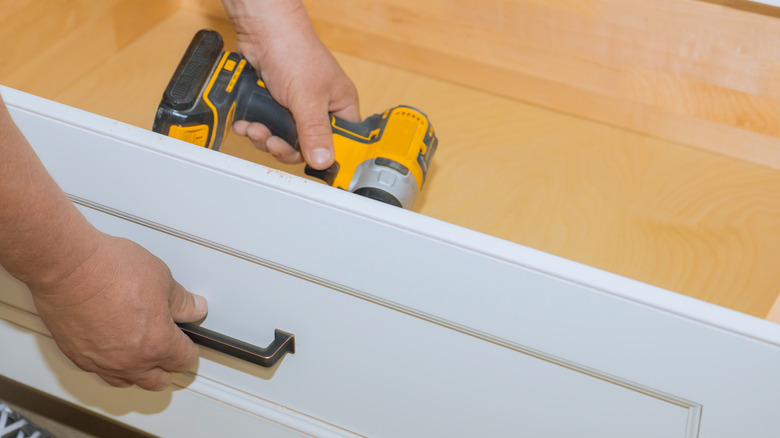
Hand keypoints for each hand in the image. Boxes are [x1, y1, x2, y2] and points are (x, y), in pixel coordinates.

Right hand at [29, 232, 206, 390]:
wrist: (67, 268)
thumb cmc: (110, 270)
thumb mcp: (161, 279)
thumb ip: (182, 301)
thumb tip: (195, 308)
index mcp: (157, 343)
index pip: (184, 360)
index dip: (190, 349)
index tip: (189, 342)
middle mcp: (130, 360)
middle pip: (158, 381)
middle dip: (168, 366)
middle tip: (170, 349)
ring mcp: (102, 362)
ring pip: (128, 382)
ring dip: (139, 371)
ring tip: (143, 353)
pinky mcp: (79, 357)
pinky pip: (101, 372)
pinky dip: (111, 365)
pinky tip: (114, 350)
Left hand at [224, 0, 359, 169]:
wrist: (262, 30)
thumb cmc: (294, 50)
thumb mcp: (307, 97)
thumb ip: (314, 132)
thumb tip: (322, 161)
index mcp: (341, 107)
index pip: (340, 144)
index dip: (325, 156)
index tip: (308, 163)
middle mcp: (321, 110)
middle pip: (307, 147)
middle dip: (284, 147)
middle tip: (272, 142)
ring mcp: (298, 109)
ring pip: (285, 140)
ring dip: (266, 138)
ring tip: (255, 128)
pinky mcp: (277, 105)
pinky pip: (269, 128)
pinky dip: (256, 129)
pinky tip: (247, 124)